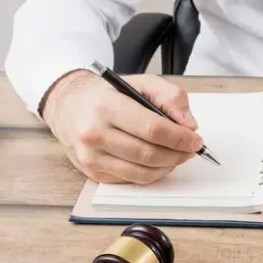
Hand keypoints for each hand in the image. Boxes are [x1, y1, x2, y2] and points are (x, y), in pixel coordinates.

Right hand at [42, 70, 202, 184]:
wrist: (67, 106)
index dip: (180, 138)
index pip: (153, 129)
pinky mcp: (92, 172)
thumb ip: (171, 97)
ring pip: (142, 173)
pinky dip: (151, 174)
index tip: (195, 140)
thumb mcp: (141, 82)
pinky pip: (131, 180)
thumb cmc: (106, 94)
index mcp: (107, 107)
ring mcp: (91, 157)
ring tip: (177, 156)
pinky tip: (158, 162)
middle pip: (149, 154)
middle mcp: (95, 134)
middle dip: (178, 154)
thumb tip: (189, 125)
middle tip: (190, 149)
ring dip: (167, 167)